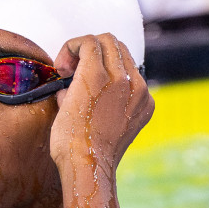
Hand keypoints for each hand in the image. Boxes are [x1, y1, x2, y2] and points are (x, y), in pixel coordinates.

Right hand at [49, 32, 152, 173]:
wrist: (90, 166)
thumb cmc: (69, 140)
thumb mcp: (61, 101)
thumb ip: (72, 80)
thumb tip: (75, 77)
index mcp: (96, 75)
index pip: (89, 41)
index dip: (71, 48)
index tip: (65, 65)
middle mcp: (122, 79)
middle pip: (110, 42)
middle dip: (90, 49)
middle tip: (76, 67)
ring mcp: (139, 91)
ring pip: (126, 57)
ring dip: (107, 61)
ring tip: (93, 81)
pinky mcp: (147, 104)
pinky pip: (136, 79)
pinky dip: (122, 80)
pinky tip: (108, 97)